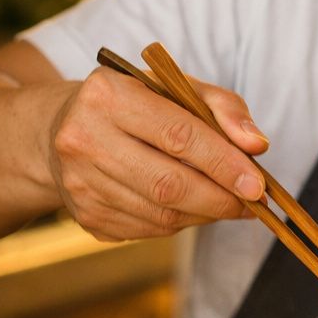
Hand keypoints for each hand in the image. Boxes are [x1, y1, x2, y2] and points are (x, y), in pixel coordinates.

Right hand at [46, 67, 269, 240]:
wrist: (60, 130)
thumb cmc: (134, 104)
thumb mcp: (176, 87)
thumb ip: (223, 107)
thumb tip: (257, 145)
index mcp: (108, 95)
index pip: (178, 135)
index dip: (223, 163)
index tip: (258, 184)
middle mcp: (84, 138)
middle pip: (168, 184)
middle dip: (220, 199)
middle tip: (251, 204)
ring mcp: (79, 183)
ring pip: (160, 215)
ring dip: (205, 214)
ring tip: (226, 203)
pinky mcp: (85, 215)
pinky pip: (148, 230)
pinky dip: (181, 223)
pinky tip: (191, 208)